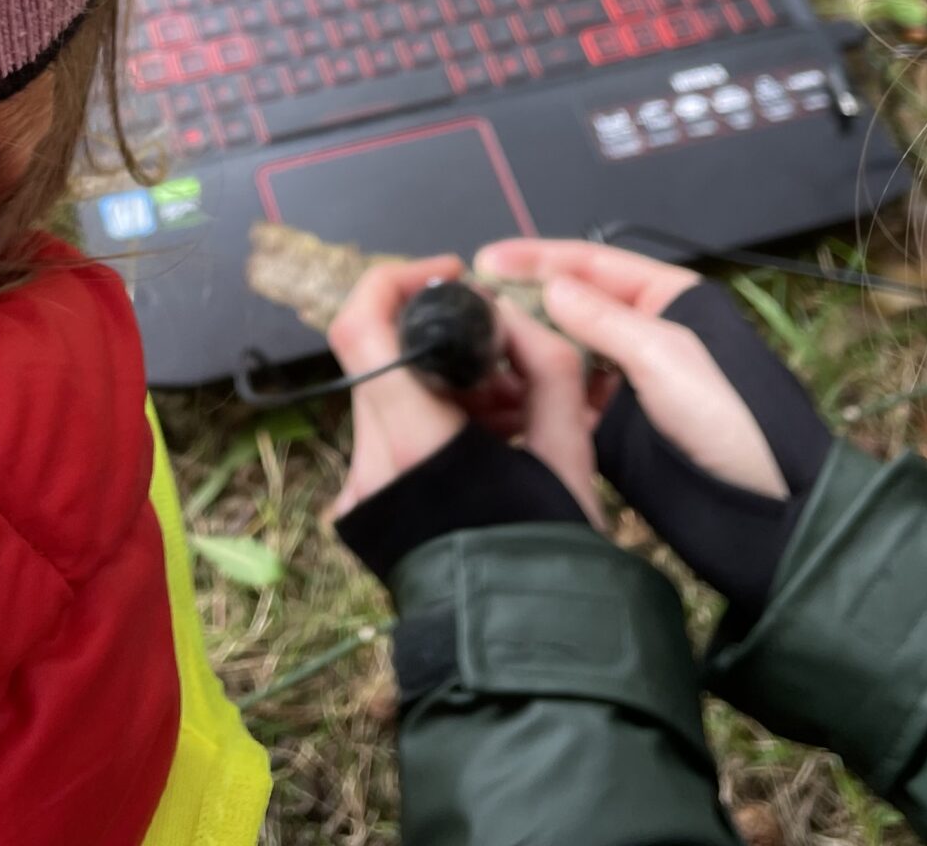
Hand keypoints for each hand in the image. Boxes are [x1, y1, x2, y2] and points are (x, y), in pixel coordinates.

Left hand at [327, 254, 602, 525]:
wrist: (526, 651)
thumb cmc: (550, 552)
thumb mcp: (568, 450)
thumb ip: (545, 365)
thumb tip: (513, 318)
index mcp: (410, 438)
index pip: (359, 324)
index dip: (396, 280)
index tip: (449, 275)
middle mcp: (368, 461)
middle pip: (391, 365)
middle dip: (451, 351)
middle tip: (512, 372)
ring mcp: (358, 491)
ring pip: (394, 403)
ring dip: (449, 393)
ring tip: (517, 417)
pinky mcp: (363, 513)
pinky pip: (393, 444)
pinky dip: (438, 430)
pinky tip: (494, 450)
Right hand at [479, 239, 834, 636]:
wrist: (764, 511)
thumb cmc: (726, 419)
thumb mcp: (665, 359)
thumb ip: (604, 320)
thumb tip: (548, 285)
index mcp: (670, 299)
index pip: (593, 264)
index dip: (538, 259)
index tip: (484, 259)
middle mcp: (647, 333)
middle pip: (574, 306)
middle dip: (524, 303)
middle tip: (468, 306)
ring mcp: (630, 382)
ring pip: (566, 354)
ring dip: (525, 349)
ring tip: (474, 350)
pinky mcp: (617, 427)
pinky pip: (568, 400)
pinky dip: (536, 394)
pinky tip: (498, 394)